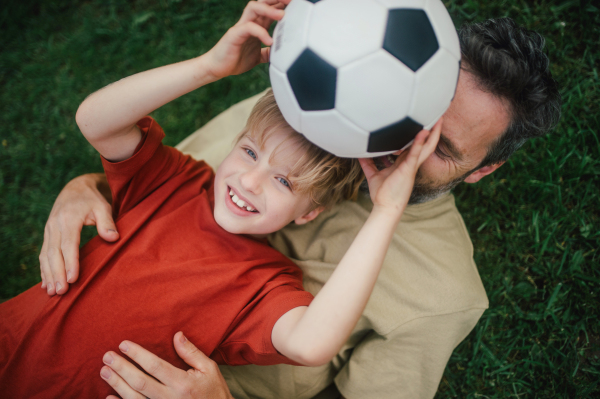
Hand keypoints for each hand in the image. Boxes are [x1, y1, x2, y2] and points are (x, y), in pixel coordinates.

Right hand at [39, 173, 117, 295]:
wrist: (76, 188)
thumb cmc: (93, 199)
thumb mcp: (103, 206)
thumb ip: (107, 222)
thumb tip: (113, 238)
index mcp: (69, 218)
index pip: (68, 244)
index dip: (70, 262)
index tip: (73, 279)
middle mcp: (55, 225)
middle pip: (54, 253)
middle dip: (57, 273)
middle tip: (62, 291)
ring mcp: (49, 230)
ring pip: (46, 255)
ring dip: (48, 274)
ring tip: (53, 292)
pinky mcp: (47, 234)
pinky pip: (43, 254)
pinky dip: (43, 269)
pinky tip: (46, 283)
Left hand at [101, 332, 232, 398]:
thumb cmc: (214, 392)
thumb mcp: (209, 369)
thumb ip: (191, 352)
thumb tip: (177, 335)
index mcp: (183, 383)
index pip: (155, 366)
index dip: (137, 354)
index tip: (123, 344)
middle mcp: (170, 398)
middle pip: (140, 382)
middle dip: (122, 368)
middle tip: (107, 356)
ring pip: (134, 398)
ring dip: (117, 384)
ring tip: (104, 371)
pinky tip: (109, 396)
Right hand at [205, 0, 288, 78]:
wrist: (218, 68)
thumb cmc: (236, 60)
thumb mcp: (258, 56)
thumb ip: (268, 53)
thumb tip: (280, 54)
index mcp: (256, 25)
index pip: (270, 8)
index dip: (282, 4)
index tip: (296, 5)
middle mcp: (249, 22)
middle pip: (263, 2)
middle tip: (292, 2)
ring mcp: (241, 26)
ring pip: (254, 8)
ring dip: (269, 9)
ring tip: (282, 16)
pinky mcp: (234, 34)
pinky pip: (249, 27)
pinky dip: (261, 33)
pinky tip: (270, 42)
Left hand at [359, 119, 441, 216]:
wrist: (385, 207)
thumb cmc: (382, 193)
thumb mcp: (373, 174)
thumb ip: (368, 163)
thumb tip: (360, 154)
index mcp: (403, 163)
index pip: (412, 145)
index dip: (417, 135)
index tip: (417, 122)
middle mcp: (410, 162)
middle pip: (424, 144)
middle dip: (431, 131)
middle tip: (435, 116)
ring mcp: (411, 165)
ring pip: (426, 147)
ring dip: (433, 133)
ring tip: (438, 119)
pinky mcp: (409, 169)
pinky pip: (415, 153)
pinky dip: (419, 142)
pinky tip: (423, 131)